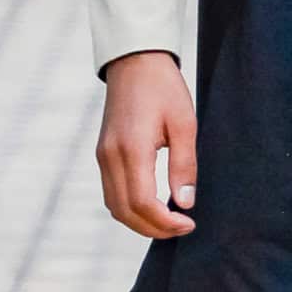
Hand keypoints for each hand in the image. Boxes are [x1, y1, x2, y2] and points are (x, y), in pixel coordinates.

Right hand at [97, 50, 197, 237]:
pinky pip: (111, 193)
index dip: (165, 222)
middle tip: (182, 228)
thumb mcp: (184, 123)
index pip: (143, 203)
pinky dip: (129, 208)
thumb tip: (185, 203)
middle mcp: (110, 157)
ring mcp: (102, 156)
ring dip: (140, 222)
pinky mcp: (102, 154)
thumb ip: (184, 166)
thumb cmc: (163, 88)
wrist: (134, 62)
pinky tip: (153, 206)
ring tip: (169, 221)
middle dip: (154, 229)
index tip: (189, 223)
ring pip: (114, 207)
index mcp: (132, 149)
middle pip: (125, 212)